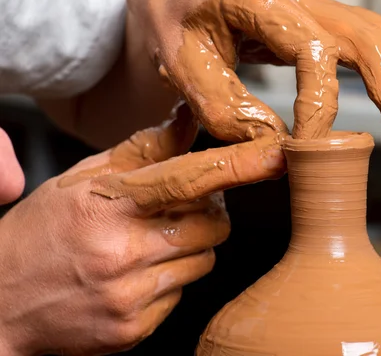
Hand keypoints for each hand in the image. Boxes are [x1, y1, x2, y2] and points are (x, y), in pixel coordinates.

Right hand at [0, 102, 284, 355]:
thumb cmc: (40, 233)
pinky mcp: (134, 329)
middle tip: (184, 208)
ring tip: (153, 242)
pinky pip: (182, 297)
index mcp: (109, 206)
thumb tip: (186, 119)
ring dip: (191, 247)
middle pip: (215, 226)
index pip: (189, 179)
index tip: (273, 157)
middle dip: (210, 214)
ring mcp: (130, 296)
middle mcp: (123, 252)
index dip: (238, 166)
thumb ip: (143, 150)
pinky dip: (171, 281)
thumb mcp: (81, 179)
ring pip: (203, 261)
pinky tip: (139, 273)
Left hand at [126, 0, 380, 162]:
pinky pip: (374, 35)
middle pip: (366, 40)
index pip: (311, 51)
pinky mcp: (323, 18)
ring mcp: (316, 3)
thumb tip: (277, 147)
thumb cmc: (174, 20)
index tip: (317, 149)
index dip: (320, 105)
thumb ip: (223, 106)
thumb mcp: (179, 62)